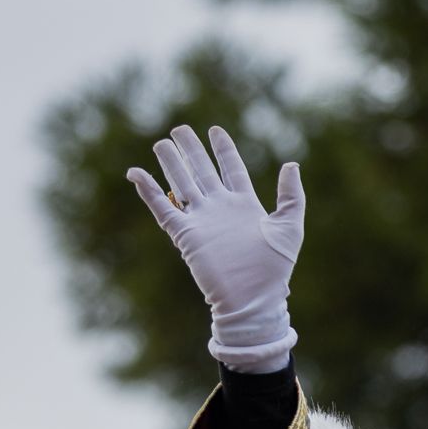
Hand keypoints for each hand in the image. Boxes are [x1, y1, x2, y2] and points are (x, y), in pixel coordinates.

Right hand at [127, 124, 304, 371]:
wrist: (252, 299)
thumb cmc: (274, 269)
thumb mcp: (290, 228)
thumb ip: (292, 195)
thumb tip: (291, 163)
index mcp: (245, 204)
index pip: (232, 169)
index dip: (223, 149)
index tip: (215, 130)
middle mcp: (220, 209)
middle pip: (202, 171)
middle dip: (191, 150)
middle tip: (179, 129)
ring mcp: (201, 220)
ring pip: (182, 184)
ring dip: (171, 164)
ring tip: (161, 143)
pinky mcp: (185, 235)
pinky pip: (163, 209)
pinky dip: (148, 191)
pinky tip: (135, 173)